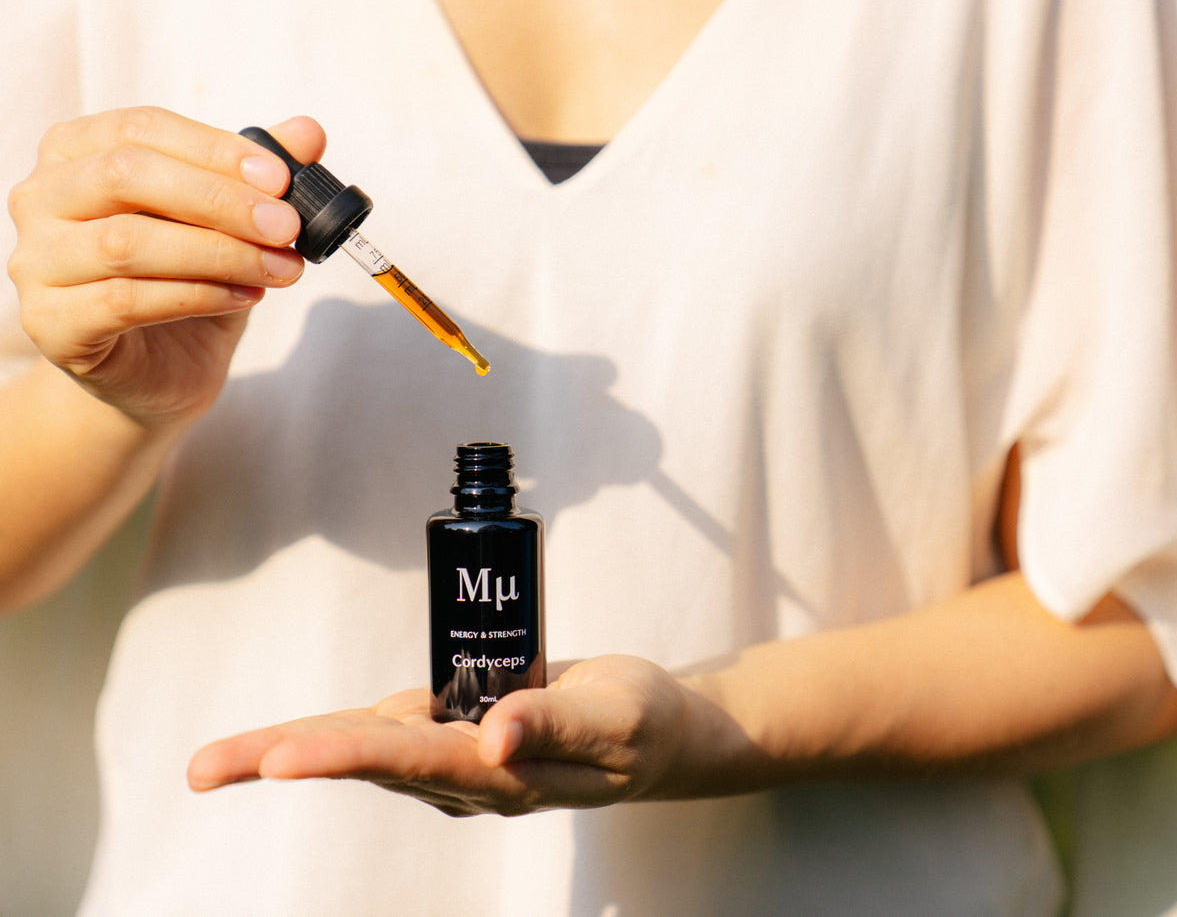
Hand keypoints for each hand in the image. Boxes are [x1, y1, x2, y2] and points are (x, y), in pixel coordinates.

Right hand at [5, 108, 319, 427]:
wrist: (161, 369)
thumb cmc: (188, 279)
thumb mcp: (230, 221)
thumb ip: (259, 174)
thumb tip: (308, 132)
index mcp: (75, 152)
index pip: (140, 128)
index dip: (215, 148)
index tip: (280, 178)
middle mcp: (40, 199)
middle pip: (125, 175)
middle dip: (220, 199)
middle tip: (287, 225)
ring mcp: (35, 263)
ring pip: (127, 242)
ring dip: (220, 253)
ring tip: (281, 268)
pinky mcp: (50, 324)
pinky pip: (124, 301)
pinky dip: (198, 295)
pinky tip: (246, 297)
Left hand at [187, 655, 705, 816]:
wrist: (654, 732)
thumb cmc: (641, 722)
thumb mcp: (618, 717)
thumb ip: (557, 725)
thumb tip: (492, 736)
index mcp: (503, 775)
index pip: (413, 760)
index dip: (345, 754)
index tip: (281, 761)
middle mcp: (465, 776)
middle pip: (364, 759)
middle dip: (282, 759)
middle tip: (205, 769)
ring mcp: (454, 759)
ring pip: (360, 746)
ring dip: (286, 750)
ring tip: (212, 767)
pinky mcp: (450, 733)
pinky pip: (379, 730)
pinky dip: (329, 732)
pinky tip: (275, 748)